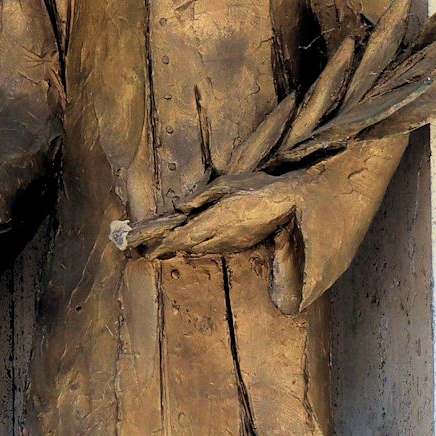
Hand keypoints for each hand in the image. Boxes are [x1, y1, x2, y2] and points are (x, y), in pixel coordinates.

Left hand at [142, 170, 304, 259]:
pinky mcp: (241, 245)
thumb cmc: (256, 187)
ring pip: (202, 249)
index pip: (184, 236)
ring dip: (184, 249)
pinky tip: (194, 245)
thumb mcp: (226, 184)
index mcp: (216, 219)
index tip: (149, 250)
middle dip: (170, 249)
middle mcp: (222, 235)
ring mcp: (233, 242)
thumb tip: (180, 207)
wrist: (285, 202)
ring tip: (166, 249)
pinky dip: (200, 248)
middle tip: (151, 251)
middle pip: (190, 246)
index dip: (165, 245)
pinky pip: (215, 248)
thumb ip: (201, 197)